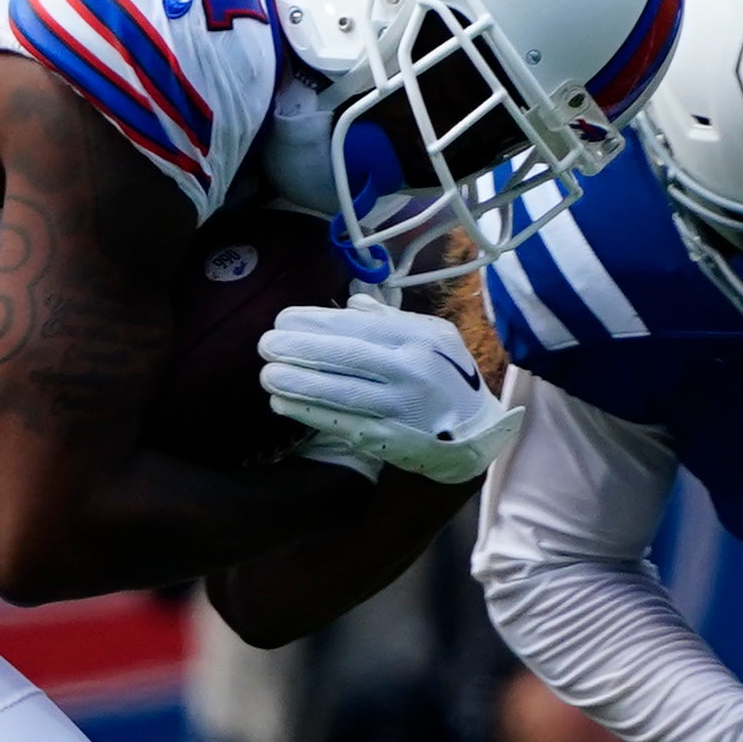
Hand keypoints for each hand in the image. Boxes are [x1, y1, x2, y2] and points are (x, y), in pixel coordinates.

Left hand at [259, 299, 521, 484]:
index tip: (283, 319)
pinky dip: (310, 413)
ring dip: (298, 384)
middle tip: (265, 344)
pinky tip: (283, 404)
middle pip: (345, 357)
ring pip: (340, 393)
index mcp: (419, 340)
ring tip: (266, 374)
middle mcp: (410, 373)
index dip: (317, 322)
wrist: (477, 435)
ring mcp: (400, 408)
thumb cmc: (450, 377)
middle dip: (300, 349)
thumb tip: (352, 301)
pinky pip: (342, 423)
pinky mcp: (389, 439)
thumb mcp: (436, 337)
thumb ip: (392, 319)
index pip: (359, 326)